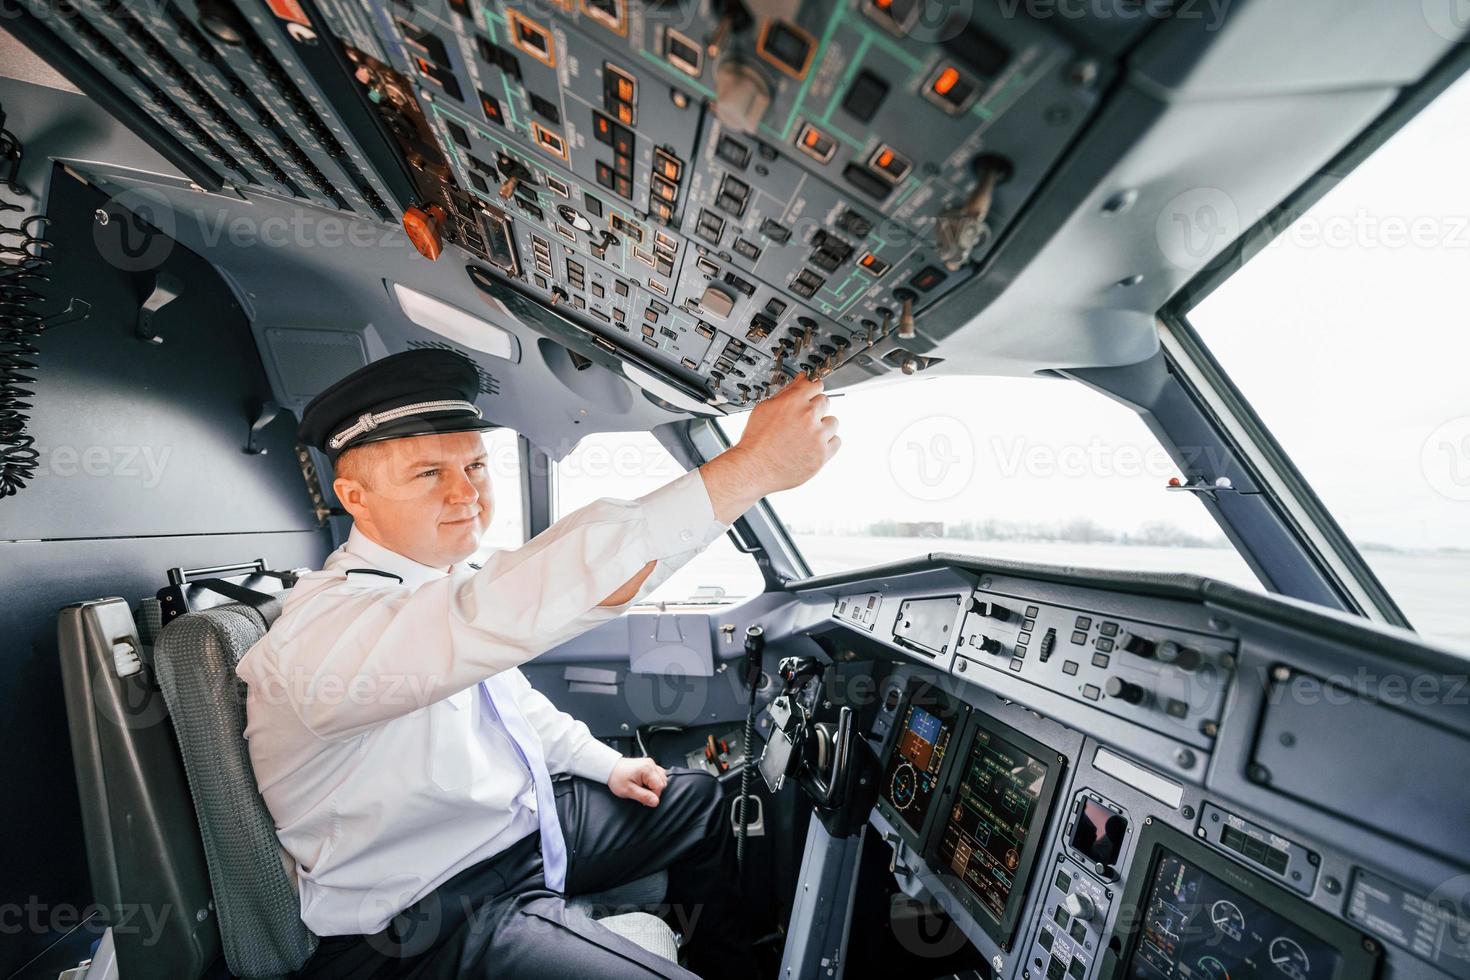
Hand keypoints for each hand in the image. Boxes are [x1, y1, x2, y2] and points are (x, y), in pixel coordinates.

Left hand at [608, 757, 667, 806]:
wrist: (610, 768)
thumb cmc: (617, 777)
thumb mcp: (628, 791)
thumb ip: (644, 797)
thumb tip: (655, 802)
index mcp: (647, 769)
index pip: (660, 786)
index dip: (654, 796)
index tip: (644, 799)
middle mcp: (651, 764)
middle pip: (663, 782)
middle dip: (654, 791)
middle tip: (642, 794)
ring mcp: (650, 763)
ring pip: (662, 778)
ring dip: (655, 786)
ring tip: (643, 788)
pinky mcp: (648, 765)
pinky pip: (658, 774)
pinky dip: (654, 781)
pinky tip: (645, 784)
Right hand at [700, 375, 839, 522]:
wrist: (754, 468)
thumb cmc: (756, 440)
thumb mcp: (765, 408)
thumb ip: (786, 392)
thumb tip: (801, 381)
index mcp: (794, 402)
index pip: (815, 385)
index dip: (812, 390)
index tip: (810, 395)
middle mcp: (808, 416)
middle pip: (825, 402)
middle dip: (815, 408)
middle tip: (803, 420)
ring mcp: (817, 436)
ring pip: (833, 422)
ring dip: (823, 426)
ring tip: (808, 435)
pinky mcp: (822, 454)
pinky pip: (836, 441)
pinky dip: (828, 443)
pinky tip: (813, 445)